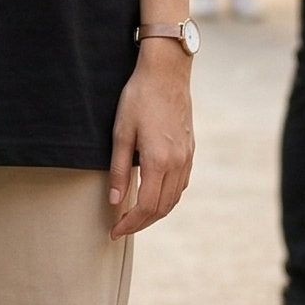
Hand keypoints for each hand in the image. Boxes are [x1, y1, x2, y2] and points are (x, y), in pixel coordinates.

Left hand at [107, 43, 193, 239]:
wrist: (166, 73)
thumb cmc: (139, 98)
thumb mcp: (121, 132)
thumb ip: (118, 169)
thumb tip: (114, 201)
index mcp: (158, 161)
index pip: (146, 206)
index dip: (130, 223)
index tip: (115, 231)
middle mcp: (177, 164)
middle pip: (162, 208)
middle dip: (141, 223)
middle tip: (122, 228)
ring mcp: (187, 158)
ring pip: (174, 199)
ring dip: (156, 213)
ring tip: (136, 217)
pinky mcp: (190, 150)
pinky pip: (181, 185)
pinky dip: (168, 198)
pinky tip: (155, 196)